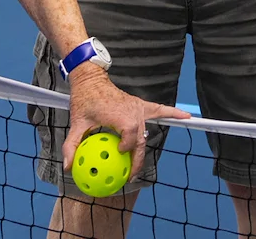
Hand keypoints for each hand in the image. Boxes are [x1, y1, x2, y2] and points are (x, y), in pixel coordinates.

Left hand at [63, 66, 188, 181]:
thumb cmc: (84, 100)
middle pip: (140, 141)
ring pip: (146, 133)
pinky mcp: (140, 105)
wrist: (92, 79)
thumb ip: (72, 145)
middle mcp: (133, 111)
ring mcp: (138, 107)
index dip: (127, 150)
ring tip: (138, 168)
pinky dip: (173, 113)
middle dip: (136, 161)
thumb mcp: (76, 123)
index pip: (130, 138)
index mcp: (120, 116)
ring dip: (142, 150)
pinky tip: (187, 117)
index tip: (118, 156)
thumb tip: (68, 166)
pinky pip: (160, 110)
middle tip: (128, 177)